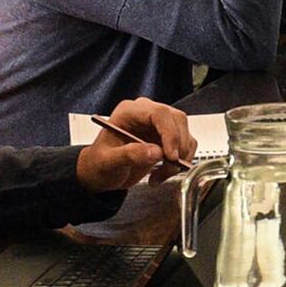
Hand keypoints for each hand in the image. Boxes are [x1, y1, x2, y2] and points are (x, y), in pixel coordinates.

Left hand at [75, 99, 195, 190]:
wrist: (102, 173)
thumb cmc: (99, 164)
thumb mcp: (107, 162)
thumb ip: (129, 155)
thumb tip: (156, 152)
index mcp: (129, 112)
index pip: (159, 113)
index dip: (169, 133)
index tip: (170, 155)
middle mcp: (147, 114)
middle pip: (177, 121)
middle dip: (178, 146)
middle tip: (170, 166)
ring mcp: (160, 125)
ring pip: (184, 133)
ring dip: (180, 156)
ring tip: (162, 174)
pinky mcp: (169, 137)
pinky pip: (186, 145)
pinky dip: (181, 161)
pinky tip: (163, 173)